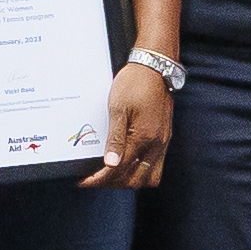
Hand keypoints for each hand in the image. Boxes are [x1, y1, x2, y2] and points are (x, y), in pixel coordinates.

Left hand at [85, 59, 173, 190]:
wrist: (155, 66)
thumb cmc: (135, 83)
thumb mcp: (118, 109)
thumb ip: (116, 139)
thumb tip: (111, 165)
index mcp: (144, 138)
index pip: (120, 169)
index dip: (100, 179)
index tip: (85, 181)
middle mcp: (157, 144)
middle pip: (135, 180)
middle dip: (114, 183)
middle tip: (95, 179)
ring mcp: (163, 142)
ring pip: (149, 177)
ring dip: (130, 180)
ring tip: (111, 174)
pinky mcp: (165, 137)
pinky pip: (155, 165)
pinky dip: (140, 170)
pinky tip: (127, 163)